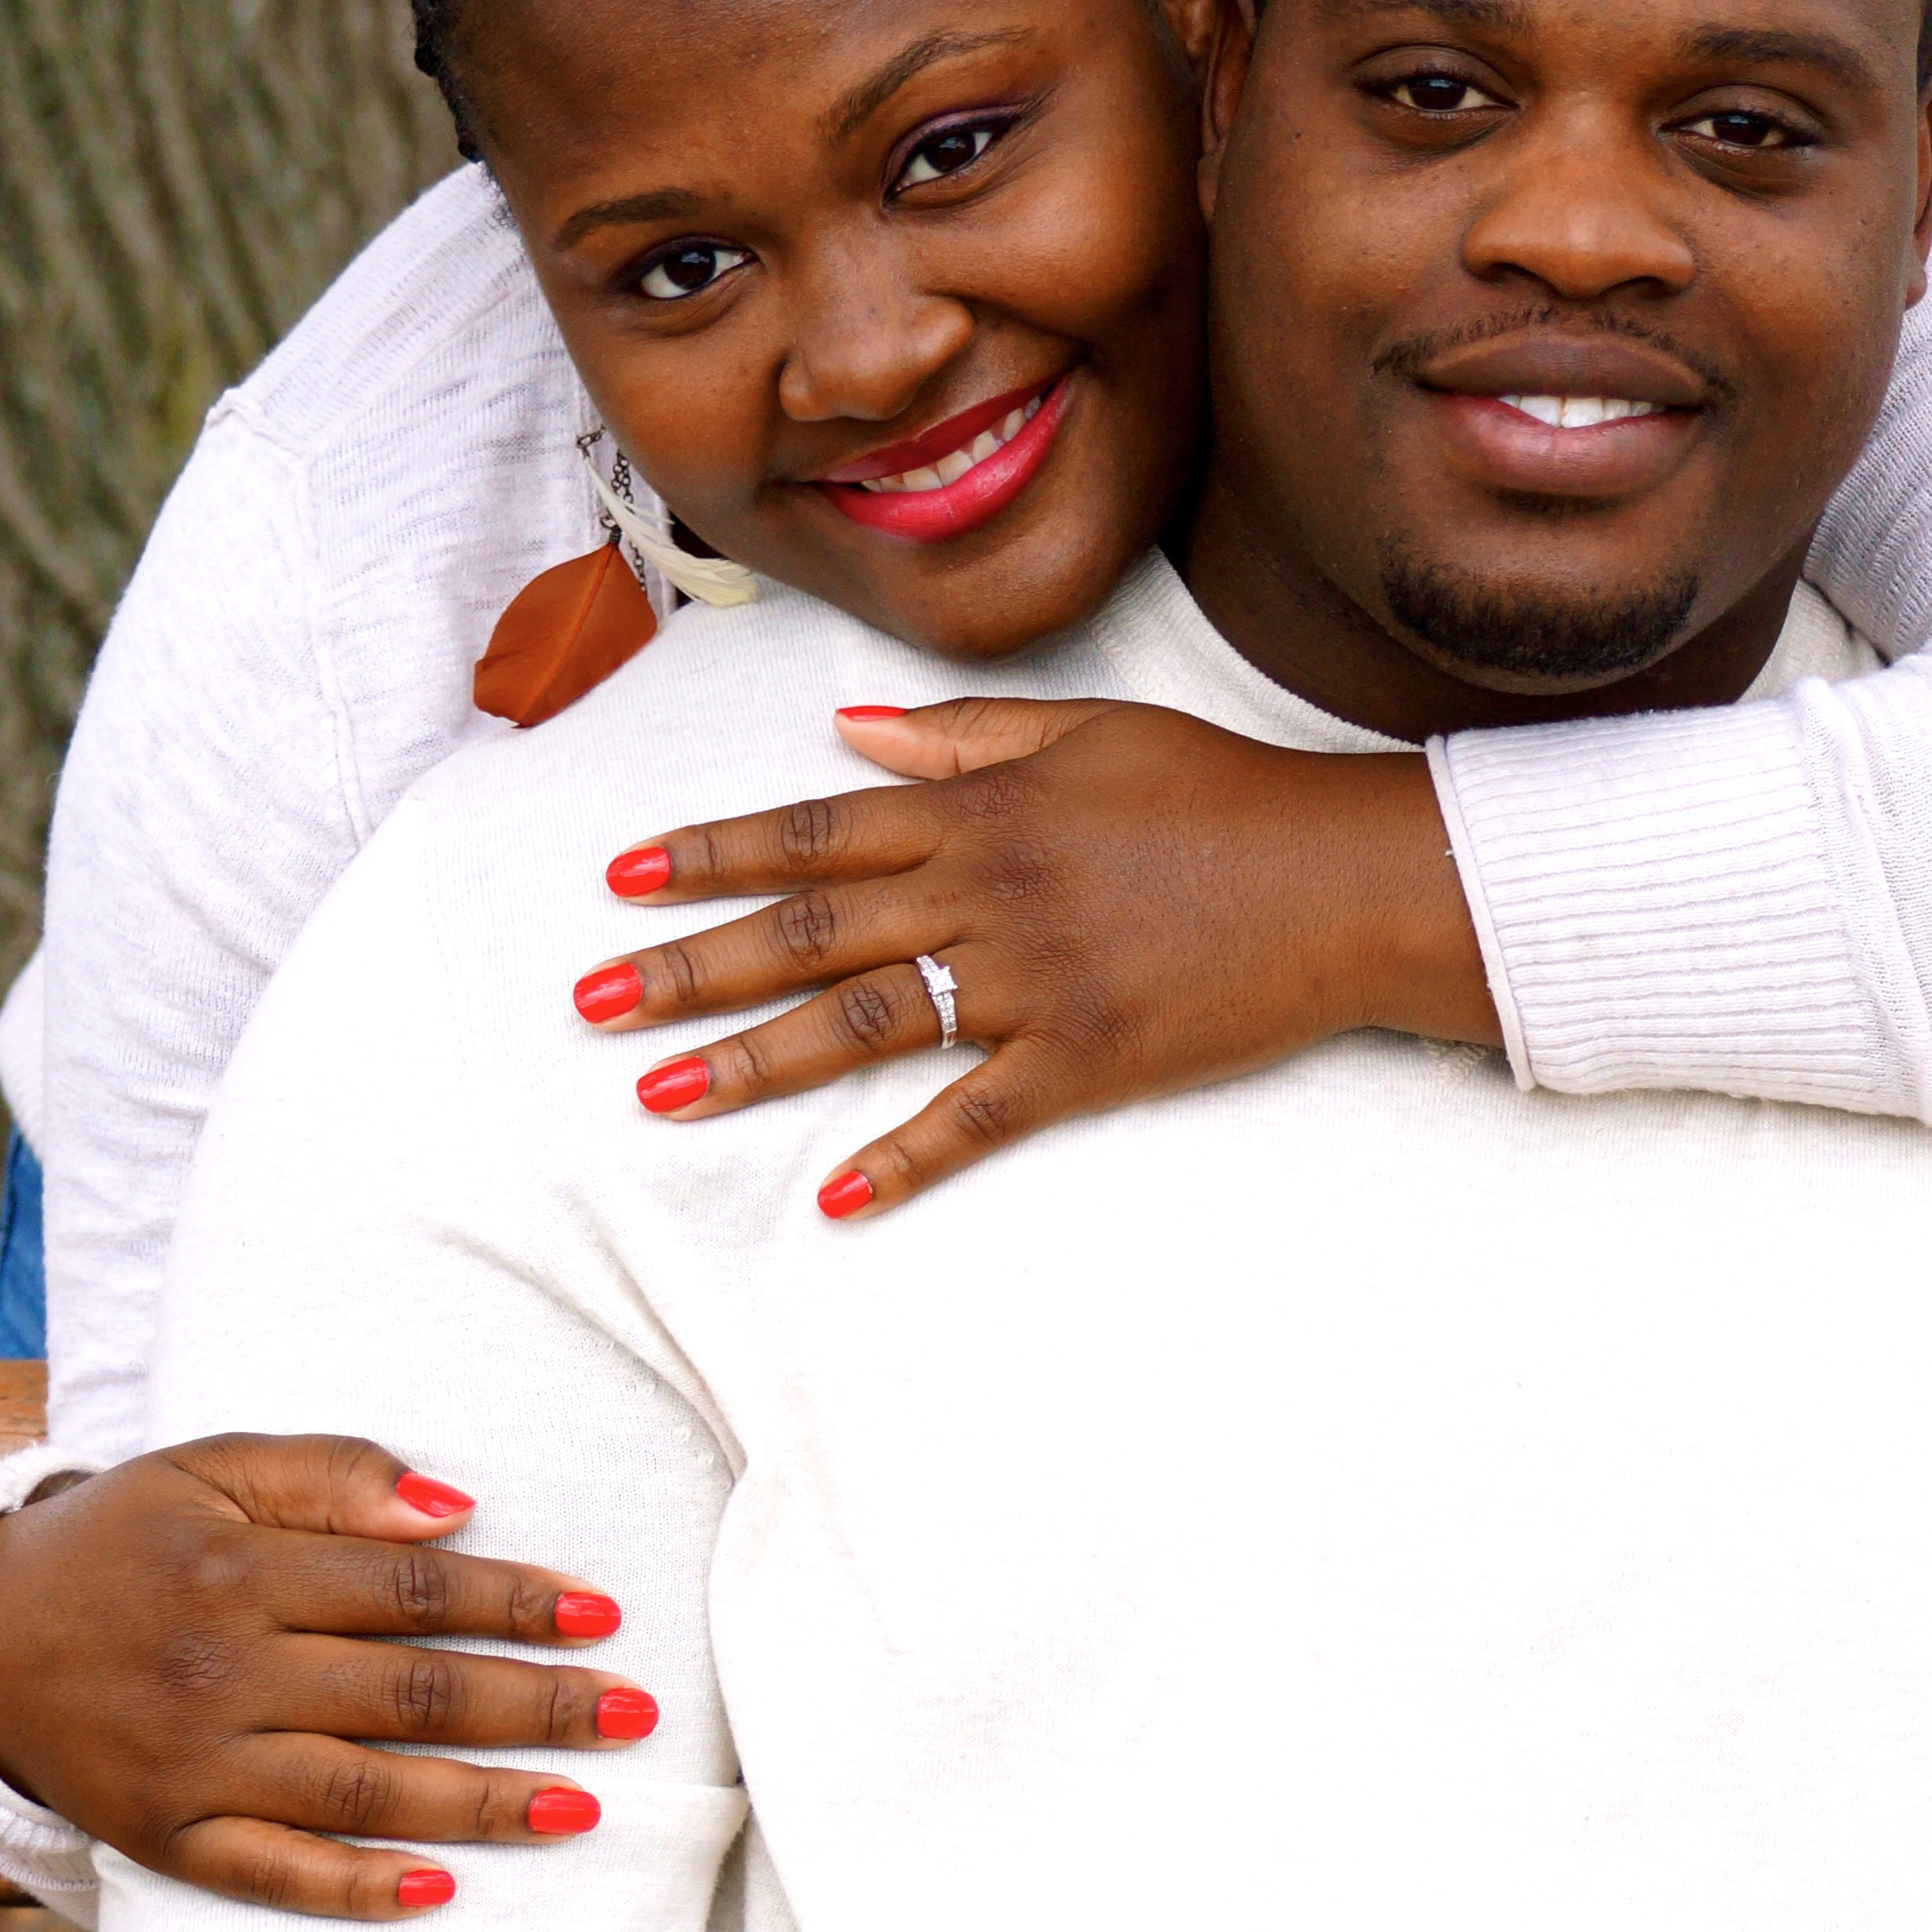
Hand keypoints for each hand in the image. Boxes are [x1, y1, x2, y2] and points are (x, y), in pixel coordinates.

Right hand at [0, 1438, 653, 1919]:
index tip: (604, 1614)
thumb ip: (333, 1475)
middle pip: (406, 1694)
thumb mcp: (212, 1467)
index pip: (408, 1590)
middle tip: (636, 1717)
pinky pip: (273, 1875)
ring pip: (360, 1791)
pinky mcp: (166, 1839)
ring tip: (583, 1807)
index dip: (513, 1601)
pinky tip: (442, 1890)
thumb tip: (459, 1508)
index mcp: (239, 1570)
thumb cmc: (130, 1539)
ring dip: (481, 1803)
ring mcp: (194, 1765)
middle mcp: (220, 1672)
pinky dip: (356, 1888)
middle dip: (534, 1706)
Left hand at [574, 697, 1503, 1218]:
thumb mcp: (1088, 733)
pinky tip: (835, 1199)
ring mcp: (1032, 983)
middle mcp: (986, 894)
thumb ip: (960, 738)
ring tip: (659, 1095)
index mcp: (979, 812)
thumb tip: (845, 732)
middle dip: (686, 968)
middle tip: (587, 1005)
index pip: (812, 833)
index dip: (710, 855)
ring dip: (753, 1063)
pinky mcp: (1086, 1060)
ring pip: (864, 1025)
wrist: (1343, 878)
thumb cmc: (1222, 793)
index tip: (620, 879)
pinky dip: (906, 1160)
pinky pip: (977, 1118)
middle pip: (807, 932)